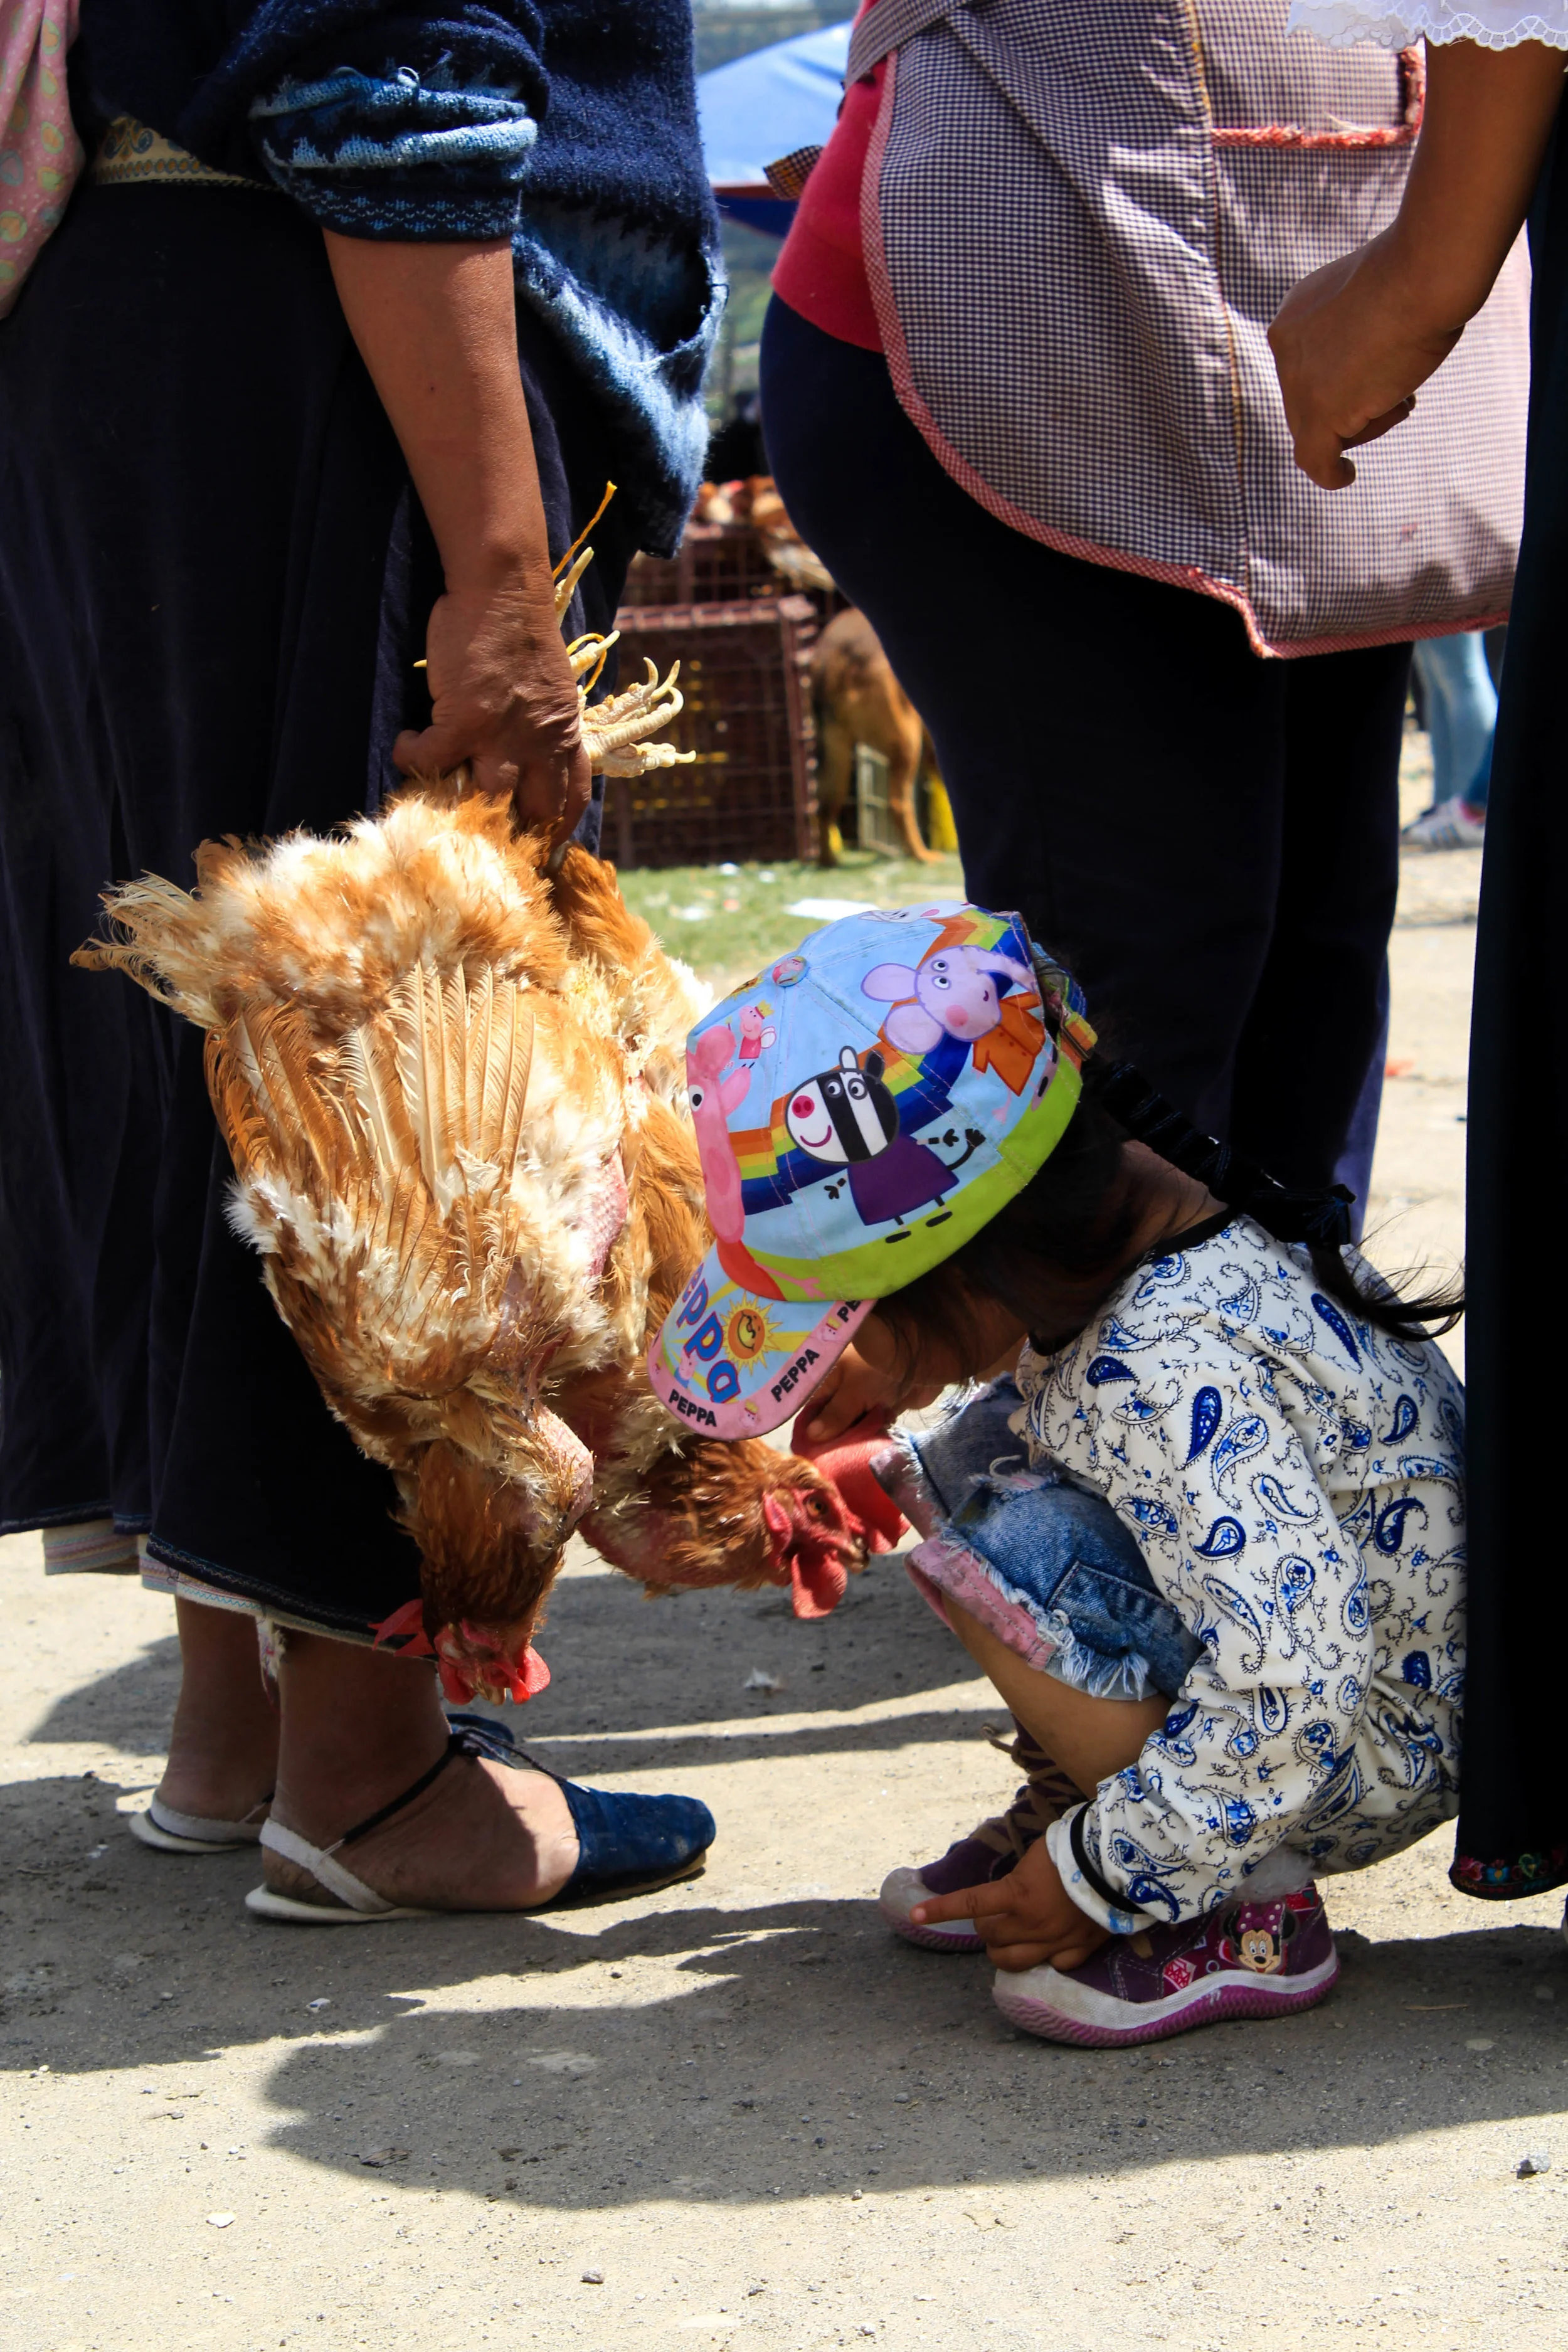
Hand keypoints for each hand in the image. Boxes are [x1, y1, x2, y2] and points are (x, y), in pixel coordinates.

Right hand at [394, 576, 592, 842]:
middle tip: (486, 846)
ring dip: (458, 806)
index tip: (544, 851)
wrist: (502, 589)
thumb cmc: (520, 631)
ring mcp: (502, 737)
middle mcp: (540, 744)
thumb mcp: (551, 686)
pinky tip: (406, 745)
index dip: (559, 830)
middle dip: (514, 838)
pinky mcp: (463, 723)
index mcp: (565, 735)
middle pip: (535, 814)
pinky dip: (412, 759)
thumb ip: (545, 725)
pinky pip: (429, 762)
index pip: (573, 799)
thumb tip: (527, 753)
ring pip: (485, 800)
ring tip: (437, 803)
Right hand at [793, 1341, 941, 1446]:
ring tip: (847, 1460)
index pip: (812, 1407)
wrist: (927, 1355)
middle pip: (832, 1418)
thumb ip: (834, 1415)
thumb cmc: (881, 1367)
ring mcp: (865, 1397)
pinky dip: (871, 1436)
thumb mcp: (853, 1390)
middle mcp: (845, 1387)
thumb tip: (811, 1435)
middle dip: (833, 1439)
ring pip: (853, 1424)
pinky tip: (867, 1451)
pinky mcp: (885, 1406)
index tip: (809, 1454)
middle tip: (829, 1463)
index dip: (810, 1430)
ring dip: (853, 1440)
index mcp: (830, 1377)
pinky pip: (872, 1426)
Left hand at [910, 1833, 1112, 1972]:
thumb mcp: (1034, 1857)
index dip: (940, 1909)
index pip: (969, 1904)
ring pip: (1012, 1961)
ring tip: (1009, 1936)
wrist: (1115, 1863)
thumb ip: (1016, 1880)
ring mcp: (1054, 1942)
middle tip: (994, 1915)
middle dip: (985, 1927)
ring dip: (1003, 1949)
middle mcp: (1031, 1924)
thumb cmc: (1072, 1848)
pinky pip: (1050, 1965)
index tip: (915, 1914)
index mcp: (1016, 1895)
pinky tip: (1047, 1945)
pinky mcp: (1077, 1951)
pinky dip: (1044, 1958)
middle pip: (989, 1937)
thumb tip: (1009, 1892)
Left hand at [1268, 227, 1457, 489]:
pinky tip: (1345, 476)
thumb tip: (1368, 370)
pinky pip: (1314, 459)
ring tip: (1402, 395)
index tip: (1379, 375)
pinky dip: (1329, 472)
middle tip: (1399, 391)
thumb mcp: (1376, 300)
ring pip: (1320, 427)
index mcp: (1295, 316)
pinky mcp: (1319, 413)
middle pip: (1312, 401)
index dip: (1345, 380)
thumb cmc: (1418, 277)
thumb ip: (1358, 333)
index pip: (1309, 369)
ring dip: (1367, 420)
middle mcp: (1286, 348)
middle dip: (1354, 403)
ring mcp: (1299, 383)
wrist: (1426, 272)